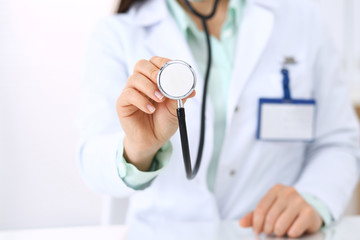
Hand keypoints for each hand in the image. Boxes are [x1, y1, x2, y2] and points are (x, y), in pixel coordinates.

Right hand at [117, 56, 194, 170]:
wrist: (153, 140)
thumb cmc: (163, 122)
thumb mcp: (175, 109)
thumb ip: (180, 97)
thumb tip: (191, 89)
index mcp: (154, 80)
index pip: (155, 62)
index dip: (162, 63)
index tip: (172, 70)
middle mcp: (141, 83)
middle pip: (141, 65)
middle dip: (153, 71)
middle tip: (163, 83)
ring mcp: (130, 92)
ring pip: (134, 78)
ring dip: (149, 87)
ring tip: (159, 100)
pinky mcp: (123, 103)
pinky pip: (128, 95)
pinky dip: (141, 101)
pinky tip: (150, 109)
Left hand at [239, 184, 322, 237]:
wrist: (310, 213)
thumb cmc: (285, 212)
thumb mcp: (269, 211)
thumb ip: (254, 216)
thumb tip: (241, 223)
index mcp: (276, 189)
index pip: (261, 208)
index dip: (256, 223)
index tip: (257, 232)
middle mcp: (288, 192)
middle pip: (270, 217)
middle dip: (267, 229)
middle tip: (269, 233)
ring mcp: (300, 201)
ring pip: (281, 224)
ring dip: (278, 232)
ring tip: (279, 232)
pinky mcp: (309, 212)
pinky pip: (294, 229)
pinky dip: (290, 234)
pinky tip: (291, 232)